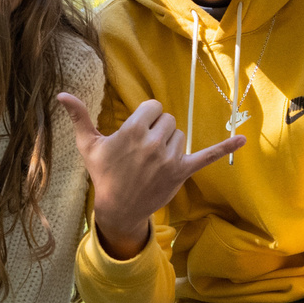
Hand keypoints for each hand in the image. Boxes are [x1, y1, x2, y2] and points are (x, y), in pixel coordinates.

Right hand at [58, 93, 243, 259]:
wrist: (118, 208)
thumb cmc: (103, 174)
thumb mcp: (88, 146)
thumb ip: (78, 117)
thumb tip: (60, 94)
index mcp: (132, 132)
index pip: (153, 107)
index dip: (145, 117)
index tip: (137, 131)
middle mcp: (153, 143)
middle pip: (167, 119)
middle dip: (157, 130)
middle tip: (143, 149)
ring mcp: (169, 158)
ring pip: (180, 134)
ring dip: (170, 142)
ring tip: (154, 160)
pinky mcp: (182, 172)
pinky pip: (207, 155)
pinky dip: (225, 147)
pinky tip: (243, 139)